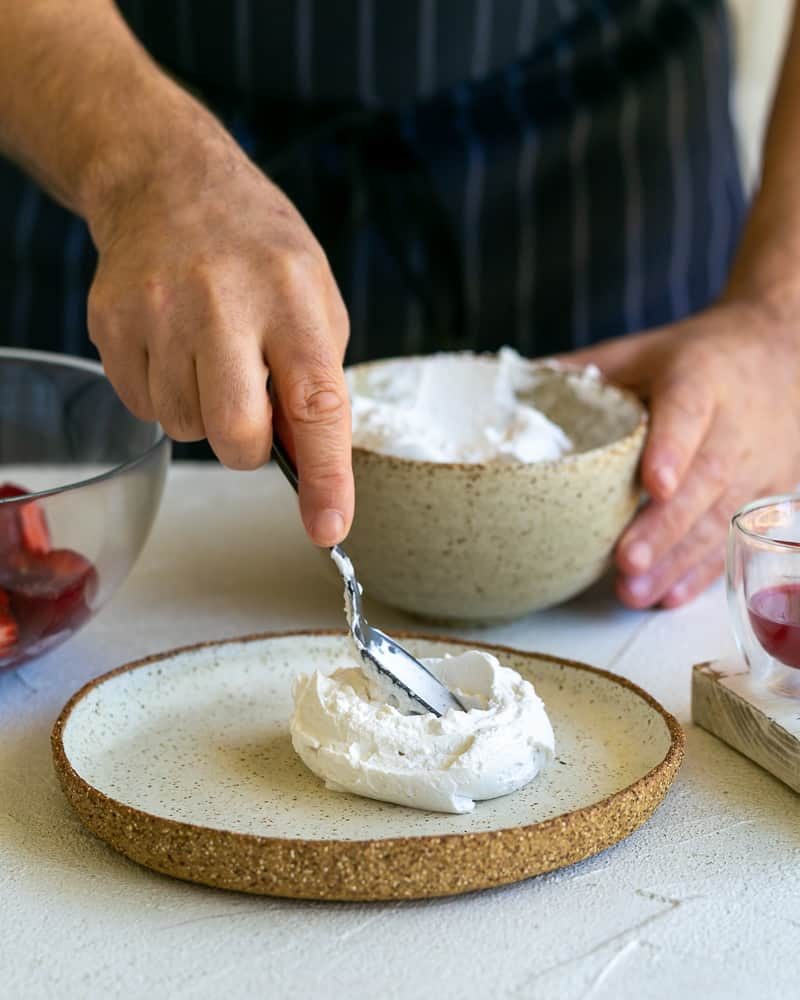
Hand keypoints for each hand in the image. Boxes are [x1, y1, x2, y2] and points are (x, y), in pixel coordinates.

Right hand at [86, 116, 352, 546]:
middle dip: (246, 448)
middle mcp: (223, 302)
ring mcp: (159, 311)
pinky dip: (165, 394)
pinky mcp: (112, 323)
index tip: (328, 527)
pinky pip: (144, 407)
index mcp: (292, 298)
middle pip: (235, 433)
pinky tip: (174, 346)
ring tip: (208, 353)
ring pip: (184, 428)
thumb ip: (316, 379)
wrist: (169, 181)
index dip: (325, 476)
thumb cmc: (258, 251)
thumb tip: (309, 465)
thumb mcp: (314, 298)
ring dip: (203, 414)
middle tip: (251, 412)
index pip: (316, 404)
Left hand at [564, 301, 799, 607]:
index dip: (673, 448)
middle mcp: (736, 421)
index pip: (689, 410)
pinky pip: (736, 536)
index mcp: (700, 377)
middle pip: (707, 477)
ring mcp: (759, 461)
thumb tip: (508, 389)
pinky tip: (668, 595)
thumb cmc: (696, 359)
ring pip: (721, 516)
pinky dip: (702, 570)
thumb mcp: (642, 351)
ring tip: (635, 590)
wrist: (781, 354)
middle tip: (626, 560)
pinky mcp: (771, 491)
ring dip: (678, 559)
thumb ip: (584, 371)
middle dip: (665, 525)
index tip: (654, 484)